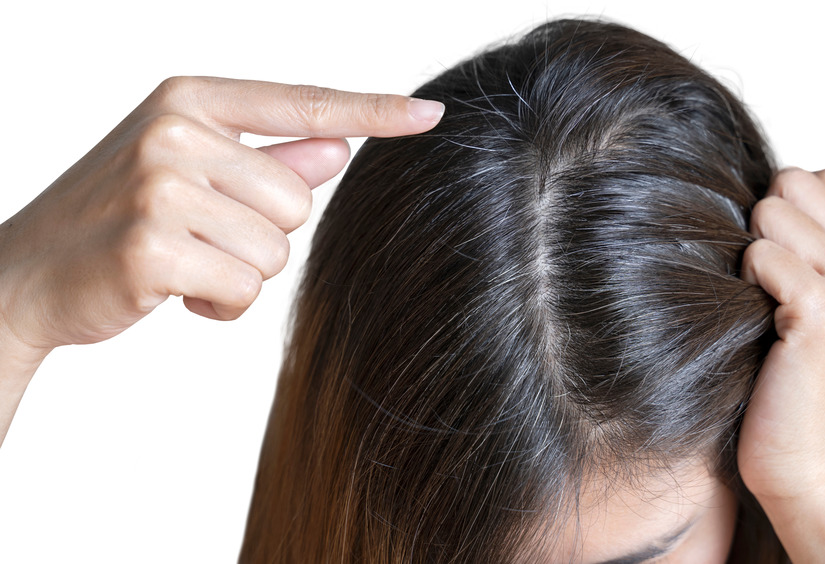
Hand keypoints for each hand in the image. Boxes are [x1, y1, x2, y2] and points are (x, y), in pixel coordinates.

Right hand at [0, 76, 444, 364]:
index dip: (374, 112)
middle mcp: (175, 131)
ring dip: (240, 274)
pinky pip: (243, 288)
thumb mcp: (191, 171)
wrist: (26, 271)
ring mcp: (159, 185)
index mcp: (190, 100)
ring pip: (275, 250)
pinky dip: (220, 306)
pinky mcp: (151, 246)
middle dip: (260, 235)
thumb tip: (341, 147)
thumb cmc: (120, 218)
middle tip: (198, 236)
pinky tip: (175, 293)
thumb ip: (269, 158)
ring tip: (183, 262)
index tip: (430, 114)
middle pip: (297, 201)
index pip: (303, 103)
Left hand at [737, 168, 824, 560]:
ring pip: (774, 210)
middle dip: (761, 223)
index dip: (783, 210)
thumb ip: (809, 258)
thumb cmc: (794, 395)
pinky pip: (763, 255)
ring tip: (758, 304)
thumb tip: (766, 204)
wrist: (810, 471)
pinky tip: (756, 320)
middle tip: (759, 284)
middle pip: (794, 182)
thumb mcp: (813, 317)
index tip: (774, 264)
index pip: (823, 179)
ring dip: (749, 252)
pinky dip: (745, 279)